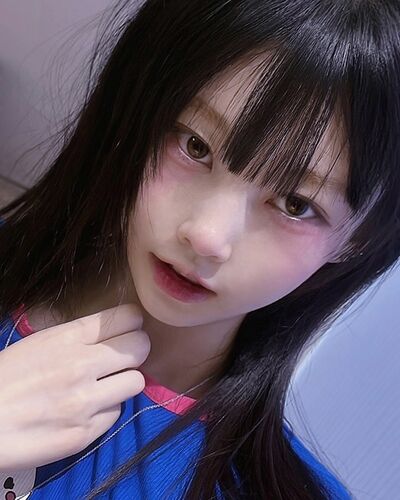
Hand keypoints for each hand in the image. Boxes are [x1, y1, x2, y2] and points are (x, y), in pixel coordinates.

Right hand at [0, 303, 150, 470]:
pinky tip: (87, 410)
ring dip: (125, 381)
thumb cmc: (4, 379)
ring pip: (136, 381)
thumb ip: (77, 338)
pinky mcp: (85, 433)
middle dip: (136, 349)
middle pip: (140, 347)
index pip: (125, 318)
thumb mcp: (38, 344)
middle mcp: (82, 366)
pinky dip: (106, 410)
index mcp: (66, 339)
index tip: (130, 327)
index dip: (132, 322)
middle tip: (125, 356)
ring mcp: (85, 402)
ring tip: (107, 385)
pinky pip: (116, 413)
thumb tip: (112, 334)